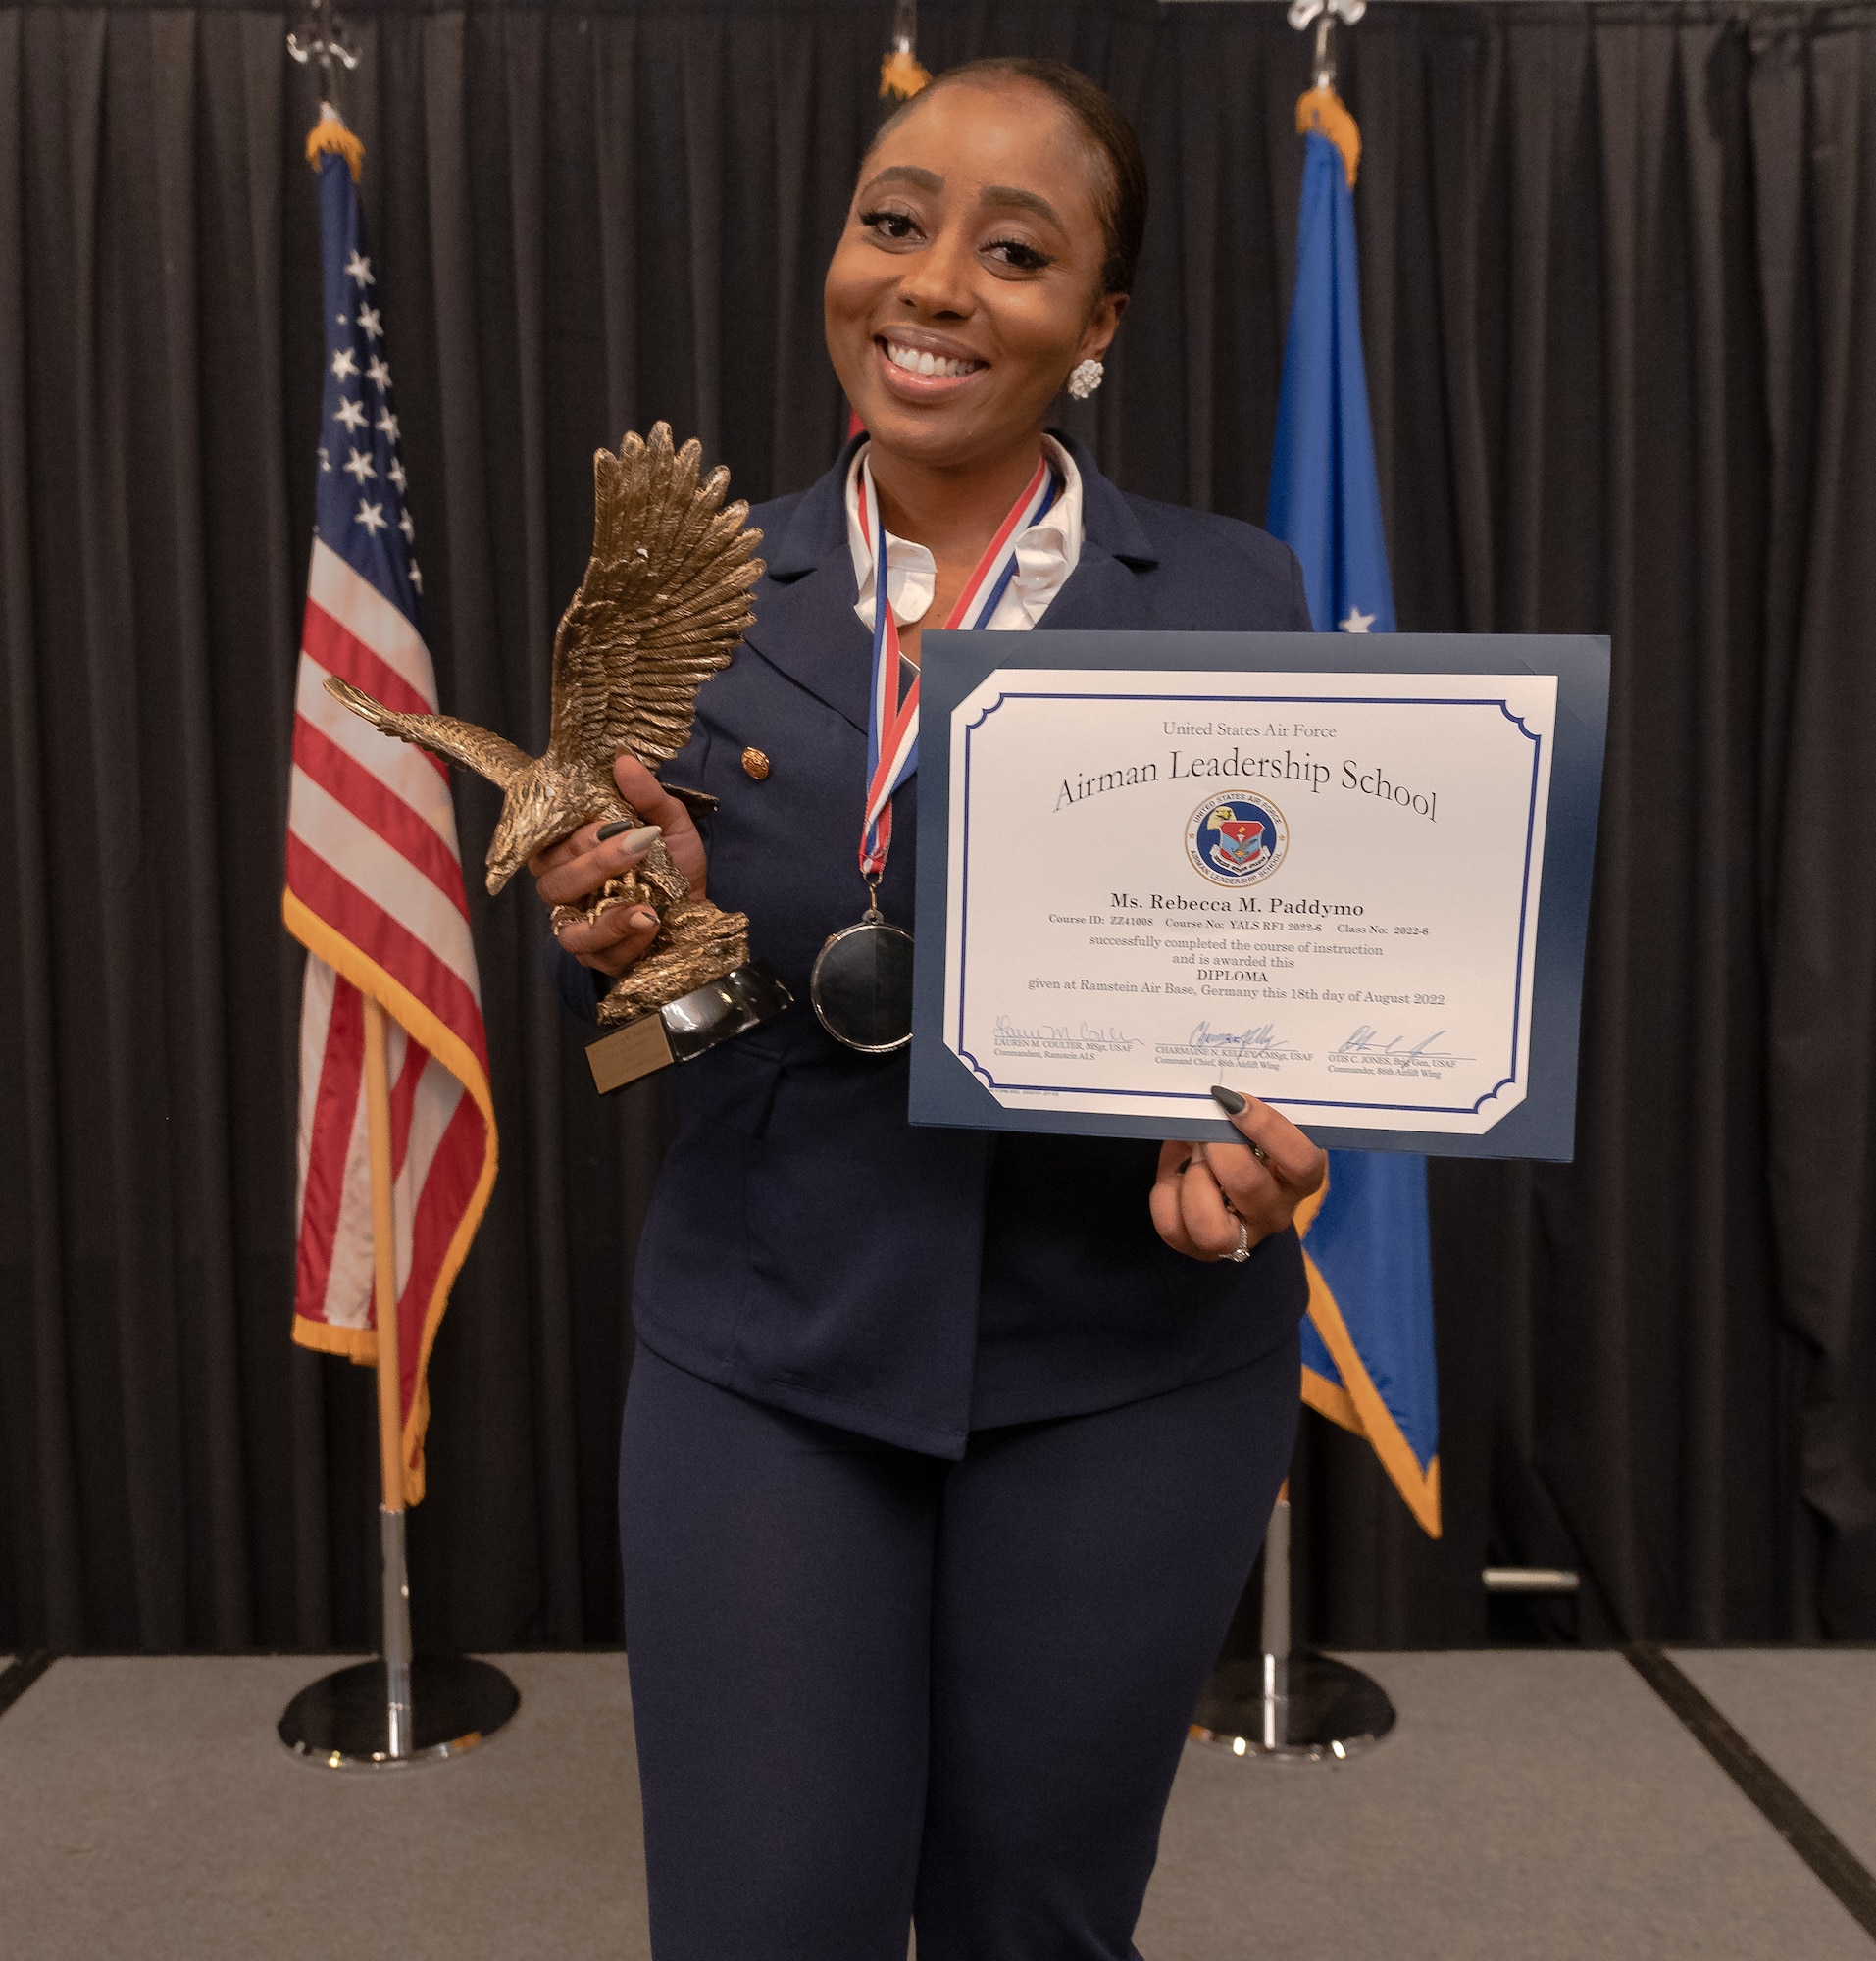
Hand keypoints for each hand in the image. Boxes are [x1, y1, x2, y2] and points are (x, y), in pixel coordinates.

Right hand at [527, 753, 708, 978]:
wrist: (697, 913)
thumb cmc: (673, 868)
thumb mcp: (670, 826)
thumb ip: (648, 796)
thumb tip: (624, 760)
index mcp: (570, 851)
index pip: (547, 840)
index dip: (573, 832)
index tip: (610, 821)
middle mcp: (563, 885)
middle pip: (550, 878)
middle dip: (592, 861)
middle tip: (635, 846)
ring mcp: (575, 922)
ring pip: (563, 916)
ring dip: (604, 906)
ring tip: (642, 898)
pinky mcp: (595, 954)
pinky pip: (593, 949)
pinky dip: (622, 935)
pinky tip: (649, 920)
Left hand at [1149, 1091, 1326, 1262]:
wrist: (1231, 1179)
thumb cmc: (1248, 1142)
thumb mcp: (1254, 1124)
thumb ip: (1243, 1111)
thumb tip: (1212, 1094)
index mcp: (1300, 1179)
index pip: (1302, 1161)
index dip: (1268, 1128)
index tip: (1235, 1100)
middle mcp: (1275, 1213)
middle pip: (1247, 1187)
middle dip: (1217, 1148)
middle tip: (1207, 1130)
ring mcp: (1240, 1238)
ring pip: (1210, 1228)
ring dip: (1193, 1181)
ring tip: (1192, 1158)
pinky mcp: (1202, 1250)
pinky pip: (1173, 1229)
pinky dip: (1165, 1195)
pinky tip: (1175, 1176)